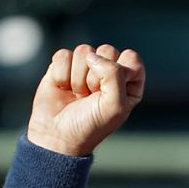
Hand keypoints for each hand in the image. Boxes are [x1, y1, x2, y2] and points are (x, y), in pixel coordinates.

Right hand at [26, 43, 144, 156]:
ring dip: (78, 78)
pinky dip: (61, 74)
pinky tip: (63, 89)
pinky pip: (64, 55)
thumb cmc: (90, 125)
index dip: (119, 72)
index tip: (111, 93)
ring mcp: (85, 66)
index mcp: (129, 82)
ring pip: (84, 51)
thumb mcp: (115, 105)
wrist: (57, 137)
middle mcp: (108, 71)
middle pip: (106, 50)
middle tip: (91, 97)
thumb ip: (114, 74)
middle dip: (95, 77)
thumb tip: (92, 56)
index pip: (131, 58)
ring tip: (77, 95)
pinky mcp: (64, 65)